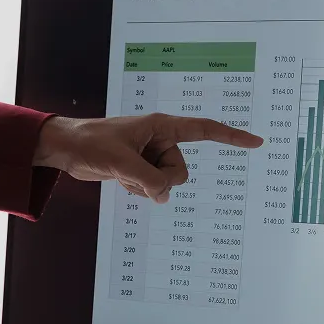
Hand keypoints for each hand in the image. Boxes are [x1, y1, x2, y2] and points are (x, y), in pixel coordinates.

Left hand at [33, 113, 263, 203]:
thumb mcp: (121, 163)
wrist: (67, 148)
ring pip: (167, 184)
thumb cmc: (92, 143)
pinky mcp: (142, 170)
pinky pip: (153, 189)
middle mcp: (161, 140)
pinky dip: (139, 190)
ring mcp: (151, 157)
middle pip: (180, 171)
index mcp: (162, 126)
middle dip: (160, 179)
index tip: (256, 142)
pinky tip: (121, 180)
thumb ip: (148, 181)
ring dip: (146, 186)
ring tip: (123, 174)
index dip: (231, 137)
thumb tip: (164, 196)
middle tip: (134, 173)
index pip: (204, 131)